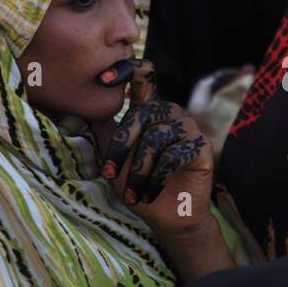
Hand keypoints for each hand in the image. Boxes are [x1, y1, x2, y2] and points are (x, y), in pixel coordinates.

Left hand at [91, 59, 214, 239]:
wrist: (166, 217)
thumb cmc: (139, 185)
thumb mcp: (114, 157)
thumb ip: (105, 131)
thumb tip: (86, 106)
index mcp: (150, 110)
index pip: (144, 75)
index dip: (126, 69)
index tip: (101, 79)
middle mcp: (171, 114)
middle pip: (144, 112)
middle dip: (122, 145)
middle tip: (110, 173)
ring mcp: (189, 129)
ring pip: (156, 139)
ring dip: (138, 171)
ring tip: (132, 194)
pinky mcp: (201, 147)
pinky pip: (172, 156)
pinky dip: (156, 178)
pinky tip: (150, 193)